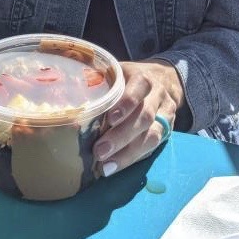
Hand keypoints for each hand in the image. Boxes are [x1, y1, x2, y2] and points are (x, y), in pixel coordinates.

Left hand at [92, 60, 184, 175]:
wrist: (162, 80)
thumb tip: (70, 94)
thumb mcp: (116, 72)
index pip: (139, 88)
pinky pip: (154, 147)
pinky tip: (117, 166)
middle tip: (100, 151)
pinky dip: (135, 158)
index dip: (126, 104)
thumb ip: (99, 79)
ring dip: (128, 153)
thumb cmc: (129, 79)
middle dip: (122, 136)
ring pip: (153, 135)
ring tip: (107, 166)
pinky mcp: (168, 130)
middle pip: (144, 117)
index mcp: (143, 78)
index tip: (109, 119)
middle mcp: (158, 95)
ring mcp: (166, 114)